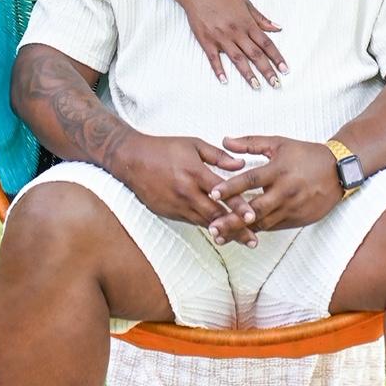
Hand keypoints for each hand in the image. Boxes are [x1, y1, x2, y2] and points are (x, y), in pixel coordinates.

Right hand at [117, 134, 257, 245]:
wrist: (132, 160)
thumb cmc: (164, 149)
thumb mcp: (193, 145)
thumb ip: (218, 156)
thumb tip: (240, 165)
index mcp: (194, 172)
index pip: (221, 192)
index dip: (237, 205)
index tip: (252, 216)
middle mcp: (187, 192)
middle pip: (215, 215)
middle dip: (236, 229)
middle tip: (253, 241)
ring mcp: (177, 205)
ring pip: (205, 223)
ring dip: (224, 233)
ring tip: (242, 241)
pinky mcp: (170, 213)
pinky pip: (193, 222)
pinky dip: (207, 227)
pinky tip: (220, 233)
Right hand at [174, 0, 286, 88]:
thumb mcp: (245, 4)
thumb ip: (261, 19)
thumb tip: (278, 28)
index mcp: (247, 23)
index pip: (266, 43)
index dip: (277, 57)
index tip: (285, 69)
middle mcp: (236, 32)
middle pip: (255, 54)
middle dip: (267, 70)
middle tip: (276, 84)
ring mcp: (221, 37)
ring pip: (238, 59)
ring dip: (248, 74)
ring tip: (257, 86)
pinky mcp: (207, 41)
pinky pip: (214, 58)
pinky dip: (219, 70)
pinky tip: (224, 81)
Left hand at [210, 136, 342, 230]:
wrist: (338, 171)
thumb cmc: (305, 154)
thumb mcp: (278, 143)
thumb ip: (250, 143)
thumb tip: (225, 140)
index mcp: (278, 170)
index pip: (251, 180)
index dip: (231, 187)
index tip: (213, 193)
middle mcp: (285, 191)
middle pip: (255, 208)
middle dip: (232, 219)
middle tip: (213, 228)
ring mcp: (291, 207)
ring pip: (263, 223)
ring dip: (241, 230)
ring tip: (221, 237)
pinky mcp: (297, 219)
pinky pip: (274, 227)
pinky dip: (257, 231)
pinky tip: (242, 236)